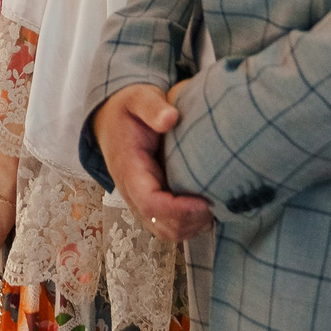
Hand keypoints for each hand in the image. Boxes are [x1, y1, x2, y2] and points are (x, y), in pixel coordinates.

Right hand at [92, 85, 213, 244]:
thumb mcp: (137, 99)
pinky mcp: (152, 204)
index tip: (204, 202)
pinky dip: (189, 224)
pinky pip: (169, 226)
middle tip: (217, 203)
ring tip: (215, 207)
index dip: (178, 210)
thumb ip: (152, 107)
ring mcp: (141, 201)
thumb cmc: (128, 110)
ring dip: (191, 226)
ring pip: (166, 231)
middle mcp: (132, 192)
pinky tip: (207, 207)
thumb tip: (170, 118)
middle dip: (190, 222)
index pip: (149, 203)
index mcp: (128, 169)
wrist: (112, 121)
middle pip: (160, 225)